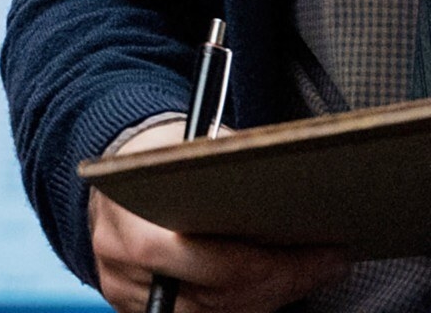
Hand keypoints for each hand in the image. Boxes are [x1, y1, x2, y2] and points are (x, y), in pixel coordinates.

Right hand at [88, 120, 347, 312]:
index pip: (205, 264)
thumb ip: (233, 173)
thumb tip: (300, 195)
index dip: (270, 266)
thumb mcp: (190, 149)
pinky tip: (274, 282)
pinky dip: (246, 303)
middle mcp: (122, 269)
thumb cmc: (158, 155)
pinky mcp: (142, 311)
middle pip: (219, 296)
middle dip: (284, 281)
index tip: (326, 252)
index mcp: (126, 224)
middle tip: (331, 262)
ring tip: (311, 270)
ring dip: (270, 297)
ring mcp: (131, 296)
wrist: (114, 174)